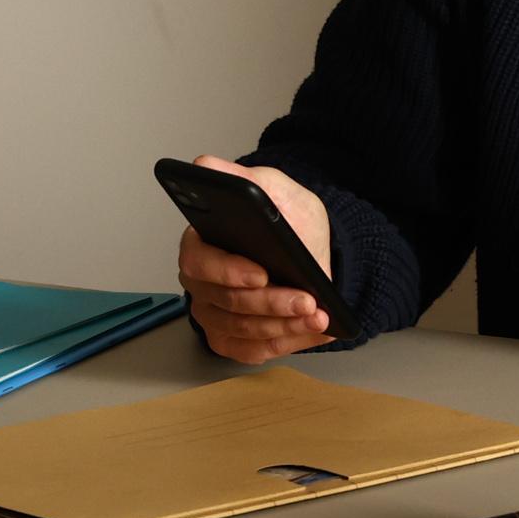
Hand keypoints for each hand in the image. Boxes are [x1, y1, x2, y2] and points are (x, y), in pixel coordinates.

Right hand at [175, 156, 334, 363]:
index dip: (229, 272)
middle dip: (271, 303)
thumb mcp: (275, 190)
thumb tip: (205, 166)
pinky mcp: (232, 339)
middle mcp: (200, 283)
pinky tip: (311, 332)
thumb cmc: (287, 220)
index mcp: (200, 243)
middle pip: (226, 303)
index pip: (200, 262)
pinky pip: (252, 351)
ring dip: (284, 325)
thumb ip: (245, 179)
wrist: (311, 250)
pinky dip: (285, 343)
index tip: (262, 273)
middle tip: (306, 300)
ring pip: (243, 330)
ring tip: (317, 316)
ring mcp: (213, 314)